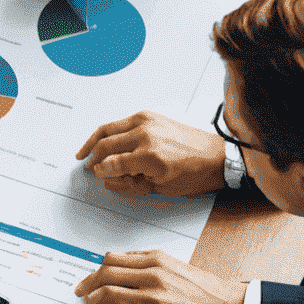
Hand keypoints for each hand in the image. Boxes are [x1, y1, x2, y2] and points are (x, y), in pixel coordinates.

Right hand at [73, 249, 246, 303]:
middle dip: (89, 281)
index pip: (109, 293)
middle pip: (107, 271)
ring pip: (117, 257)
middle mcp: (152, 276)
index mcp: (150, 299)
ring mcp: (158, 262)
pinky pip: (132, 253)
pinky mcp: (164, 256)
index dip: (93, 298)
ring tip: (96, 278)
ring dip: (101, 267)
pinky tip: (118, 271)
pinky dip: (120, 260)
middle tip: (82, 289)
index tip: (89, 302)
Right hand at [76, 111, 227, 194]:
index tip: (96, 174)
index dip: (101, 171)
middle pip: (106, 144)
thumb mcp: (160, 187)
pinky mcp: (151, 116)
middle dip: (93, 156)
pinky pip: (122, 122)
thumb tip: (108, 177)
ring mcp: (147, 122)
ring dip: (94, 140)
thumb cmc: (194, 173)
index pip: (111, 164)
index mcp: (148, 156)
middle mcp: (145, 135)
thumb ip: (129, 182)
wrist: (217, 156)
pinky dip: (109, 131)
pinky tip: (104, 139)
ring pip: (109, 129)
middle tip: (88, 166)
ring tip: (86, 151)